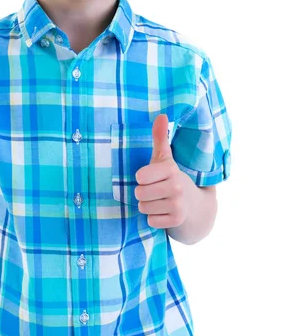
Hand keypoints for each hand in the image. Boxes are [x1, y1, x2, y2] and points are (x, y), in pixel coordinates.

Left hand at [134, 113, 190, 228]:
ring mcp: (178, 204)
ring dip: (148, 206)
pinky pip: (150, 220)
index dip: (142, 178)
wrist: (195, 205)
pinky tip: (164, 212)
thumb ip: (160, 138)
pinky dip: (154, 218)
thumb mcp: (165, 159)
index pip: (140, 176)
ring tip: (159, 201)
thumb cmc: (172, 178)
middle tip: (155, 191)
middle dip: (143, 193)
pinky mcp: (176, 220)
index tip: (150, 177)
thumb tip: (161, 115)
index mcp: (171, 169)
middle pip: (139, 193)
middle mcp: (176, 186)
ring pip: (143, 207)